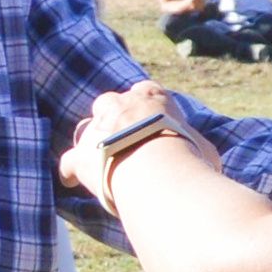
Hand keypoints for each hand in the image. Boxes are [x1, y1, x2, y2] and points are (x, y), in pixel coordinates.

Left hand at [59, 86, 203, 215]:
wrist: (159, 172)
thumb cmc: (189, 158)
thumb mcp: (202, 146)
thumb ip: (193, 145)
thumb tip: (200, 159)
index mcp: (153, 97)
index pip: (146, 91)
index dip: (145, 105)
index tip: (149, 118)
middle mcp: (121, 105)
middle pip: (110, 103)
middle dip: (114, 117)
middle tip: (122, 138)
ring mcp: (98, 128)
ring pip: (87, 128)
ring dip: (93, 141)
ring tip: (100, 159)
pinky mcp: (81, 155)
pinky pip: (69, 161)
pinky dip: (70, 171)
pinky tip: (72, 180)